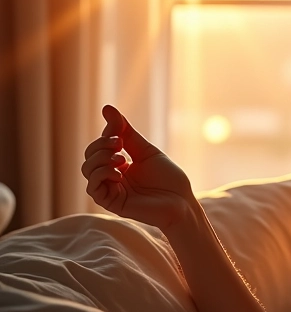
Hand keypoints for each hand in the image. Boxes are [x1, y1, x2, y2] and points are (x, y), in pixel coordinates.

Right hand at [81, 104, 194, 230]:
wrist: (182, 201)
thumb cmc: (168, 178)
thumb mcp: (146, 151)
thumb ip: (126, 133)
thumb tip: (107, 108)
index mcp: (119, 166)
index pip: (100, 146)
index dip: (106, 134)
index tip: (117, 126)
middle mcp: (112, 178)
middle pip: (90, 156)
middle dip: (101, 145)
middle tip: (119, 144)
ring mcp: (111, 191)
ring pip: (88, 170)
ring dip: (101, 159)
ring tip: (121, 158)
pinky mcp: (112, 203)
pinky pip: (93, 188)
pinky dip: (102, 175)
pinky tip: (119, 173)